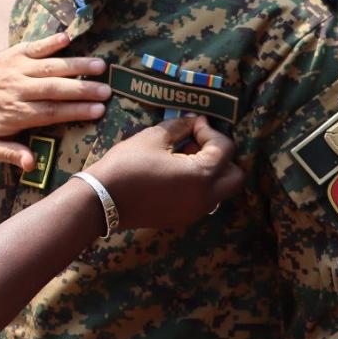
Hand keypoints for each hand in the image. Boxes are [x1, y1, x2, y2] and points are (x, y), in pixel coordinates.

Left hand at [0, 32, 108, 169]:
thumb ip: (9, 154)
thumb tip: (31, 164)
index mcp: (17, 112)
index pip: (51, 111)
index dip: (75, 111)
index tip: (98, 111)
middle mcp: (19, 88)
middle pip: (55, 89)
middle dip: (82, 89)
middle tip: (107, 91)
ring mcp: (18, 68)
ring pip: (50, 66)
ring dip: (75, 65)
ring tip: (100, 66)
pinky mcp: (16, 53)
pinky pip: (35, 46)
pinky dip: (50, 42)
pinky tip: (68, 38)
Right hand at [84, 117, 242, 230]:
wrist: (102, 200)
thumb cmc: (126, 165)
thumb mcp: (153, 138)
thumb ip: (179, 127)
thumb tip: (193, 121)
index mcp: (201, 175)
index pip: (224, 149)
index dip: (209, 131)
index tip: (193, 124)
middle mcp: (206, 197)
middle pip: (235, 175)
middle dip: (221, 156)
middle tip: (198, 143)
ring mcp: (196, 211)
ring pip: (221, 189)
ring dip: (211, 171)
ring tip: (185, 157)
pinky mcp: (183, 217)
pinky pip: (204, 199)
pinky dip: (199, 184)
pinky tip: (176, 173)